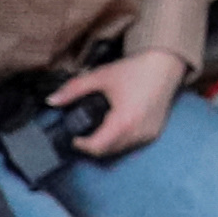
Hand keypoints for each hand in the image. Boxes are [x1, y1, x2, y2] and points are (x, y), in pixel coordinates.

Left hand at [50, 48, 184, 159]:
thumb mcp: (101, 76)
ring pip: (120, 149)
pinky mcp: (155, 132)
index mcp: (123, 121)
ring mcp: (148, 134)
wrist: (166, 64)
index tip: (74, 137)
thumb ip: (74, 89)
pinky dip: (121, 139)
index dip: (81, 145)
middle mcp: (137, 132)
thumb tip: (51, 100)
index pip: (97, 147)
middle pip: (107, 151)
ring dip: (107, 143)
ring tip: (100, 127)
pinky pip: (133, 144)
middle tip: (84, 132)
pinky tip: (117, 125)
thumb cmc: (134, 70)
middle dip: (93, 145)